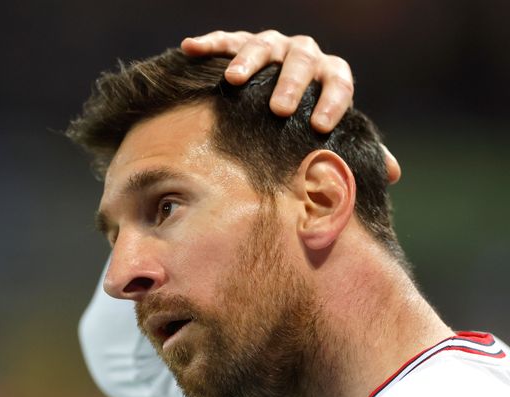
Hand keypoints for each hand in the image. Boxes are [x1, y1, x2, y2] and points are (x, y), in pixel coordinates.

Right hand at [181, 30, 399, 184]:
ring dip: (248, 61)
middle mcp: (304, 54)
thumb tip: (391, 173)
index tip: (320, 126)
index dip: (333, 103)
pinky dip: (211, 43)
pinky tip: (190, 48)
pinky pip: (227, 38)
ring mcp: (274, 46)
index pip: (339, 82)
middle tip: (279, 109)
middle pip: (302, 62)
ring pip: (263, 45)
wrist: (288, 90)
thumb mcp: (336, 130)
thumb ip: (360, 146)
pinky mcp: (244, 42)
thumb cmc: (312, 117)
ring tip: (233, 81)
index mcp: (330, 74)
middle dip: (291, 84)